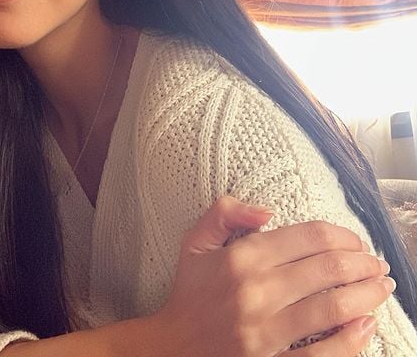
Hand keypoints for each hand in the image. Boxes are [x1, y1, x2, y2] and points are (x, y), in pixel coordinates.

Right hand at [147, 196, 391, 355]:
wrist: (173, 346)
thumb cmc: (190, 291)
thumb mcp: (196, 241)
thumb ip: (225, 212)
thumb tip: (268, 211)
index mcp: (240, 257)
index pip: (307, 237)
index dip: (341, 235)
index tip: (354, 240)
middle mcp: (255, 291)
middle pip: (327, 270)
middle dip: (361, 262)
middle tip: (375, 263)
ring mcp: (265, 331)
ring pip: (333, 308)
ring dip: (366, 295)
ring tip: (381, 287)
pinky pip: (322, 355)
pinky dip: (351, 340)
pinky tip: (366, 326)